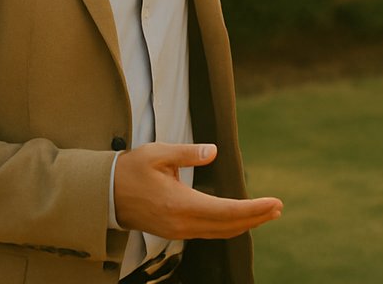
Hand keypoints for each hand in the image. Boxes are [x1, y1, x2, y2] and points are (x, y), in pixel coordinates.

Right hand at [113, 142, 281, 238]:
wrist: (104, 194)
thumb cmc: (131, 170)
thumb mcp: (158, 154)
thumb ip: (187, 153)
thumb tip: (213, 151)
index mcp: (180, 204)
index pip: (227, 211)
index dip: (254, 209)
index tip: (274, 203)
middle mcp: (182, 224)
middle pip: (228, 226)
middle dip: (256, 218)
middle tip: (278, 208)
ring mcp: (178, 231)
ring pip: (219, 232)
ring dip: (244, 223)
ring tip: (266, 214)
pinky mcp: (174, 231)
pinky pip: (208, 232)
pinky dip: (228, 226)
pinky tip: (238, 219)